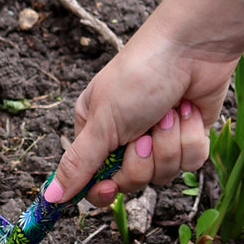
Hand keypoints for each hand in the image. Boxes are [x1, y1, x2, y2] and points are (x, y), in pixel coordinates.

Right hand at [45, 20, 239, 206]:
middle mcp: (125, 139)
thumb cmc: (141, 74)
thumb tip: (50, 197)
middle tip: (144, 131)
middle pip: (131, 183)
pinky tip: (188, 112)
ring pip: (163, 174)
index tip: (110, 187)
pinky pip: (190, 161)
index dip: (103, 190)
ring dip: (169, 144)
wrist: (193, 46)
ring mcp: (159, 140)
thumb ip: (78, 163)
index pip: (94, 181)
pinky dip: (190, 137)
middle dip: (142, 160)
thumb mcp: (102, 121)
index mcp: (96, 132)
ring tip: (169, 113)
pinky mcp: (188, 137)